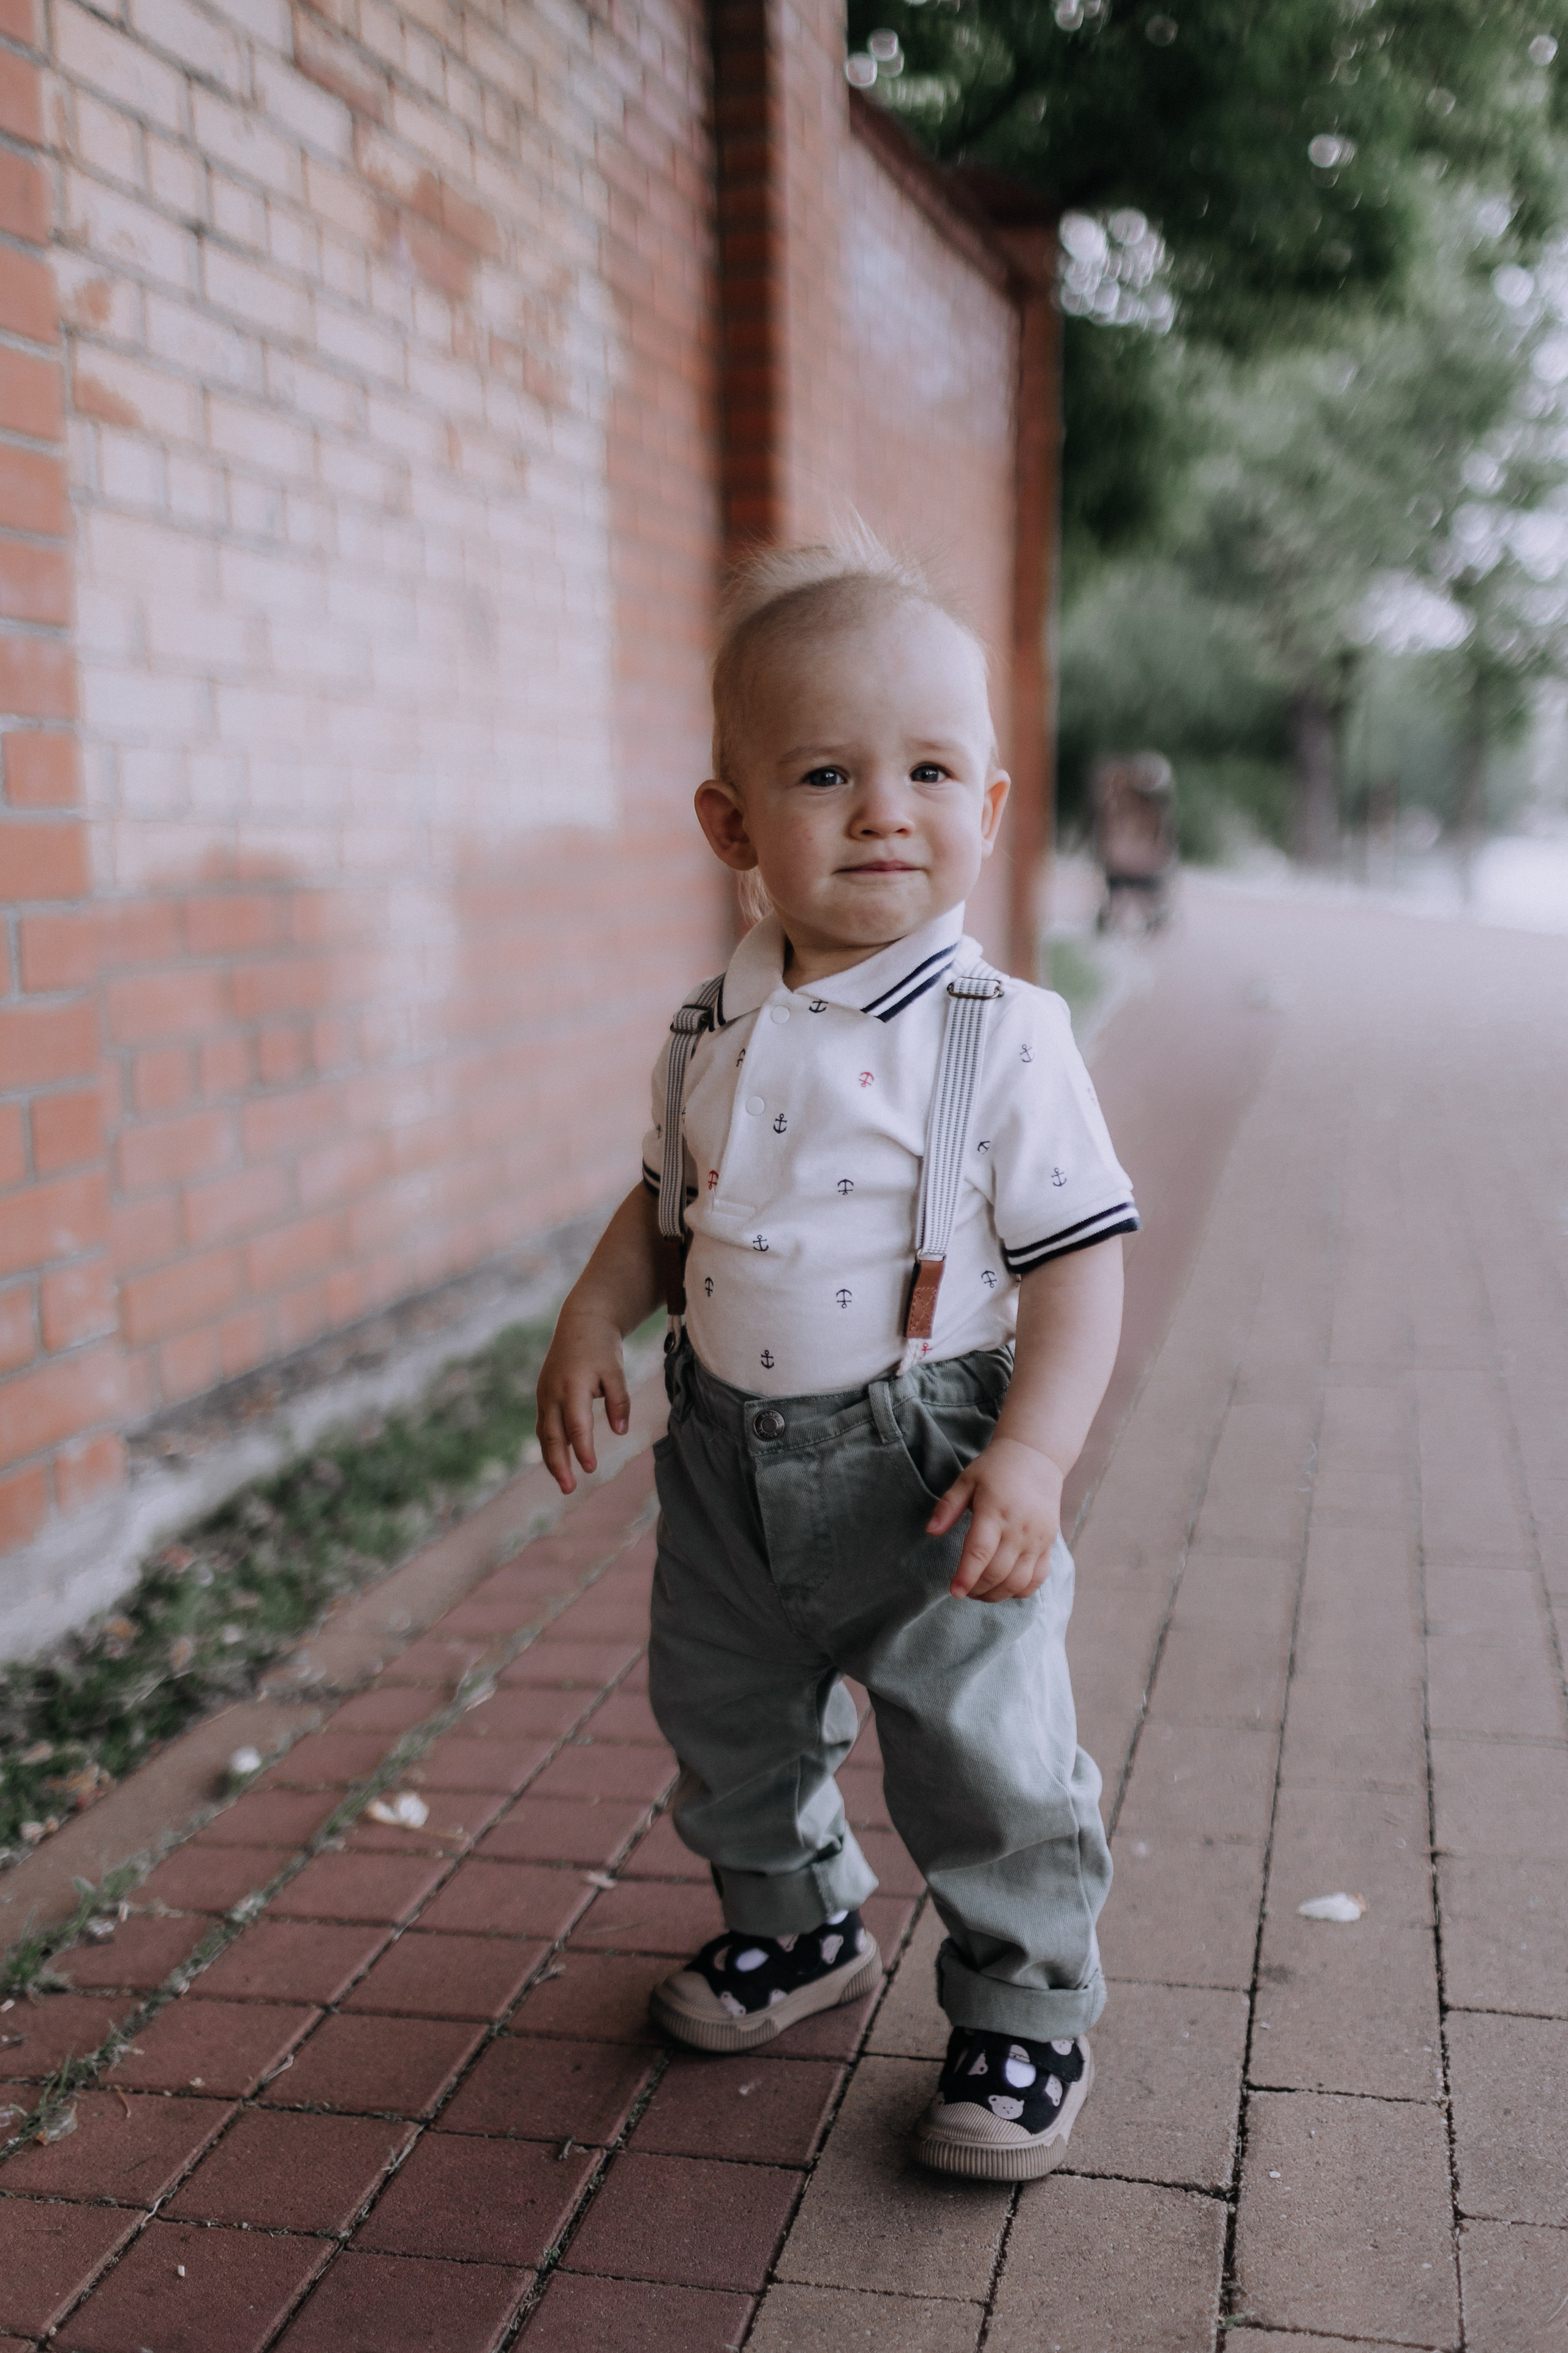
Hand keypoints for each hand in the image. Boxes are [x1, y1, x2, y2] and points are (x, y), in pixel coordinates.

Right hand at [535, 1312, 630, 1493]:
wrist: (581, 1324)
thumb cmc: (601, 1348)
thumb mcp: (616, 1371)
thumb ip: (620, 1400)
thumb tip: (620, 1432)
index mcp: (572, 1386)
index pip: (577, 1424)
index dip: (583, 1448)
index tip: (591, 1468)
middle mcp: (553, 1393)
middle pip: (552, 1435)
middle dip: (559, 1464)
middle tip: (569, 1488)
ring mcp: (544, 1395)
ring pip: (544, 1434)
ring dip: (552, 1460)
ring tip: (564, 1483)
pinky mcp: (543, 1396)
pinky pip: (544, 1426)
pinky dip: (550, 1445)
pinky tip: (559, 1462)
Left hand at [927, 1434, 1063, 1601]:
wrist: (1037, 1457)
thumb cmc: (996, 1469)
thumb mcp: (966, 1480)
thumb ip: (947, 1507)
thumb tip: (930, 1531)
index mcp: (995, 1511)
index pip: (980, 1552)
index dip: (966, 1576)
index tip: (954, 1592)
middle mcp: (1019, 1528)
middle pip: (998, 1572)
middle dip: (977, 1589)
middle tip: (963, 1592)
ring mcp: (1037, 1538)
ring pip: (1019, 1581)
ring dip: (997, 1595)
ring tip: (980, 1593)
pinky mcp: (1048, 1544)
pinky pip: (1038, 1578)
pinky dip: (1021, 1591)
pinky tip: (1005, 1589)